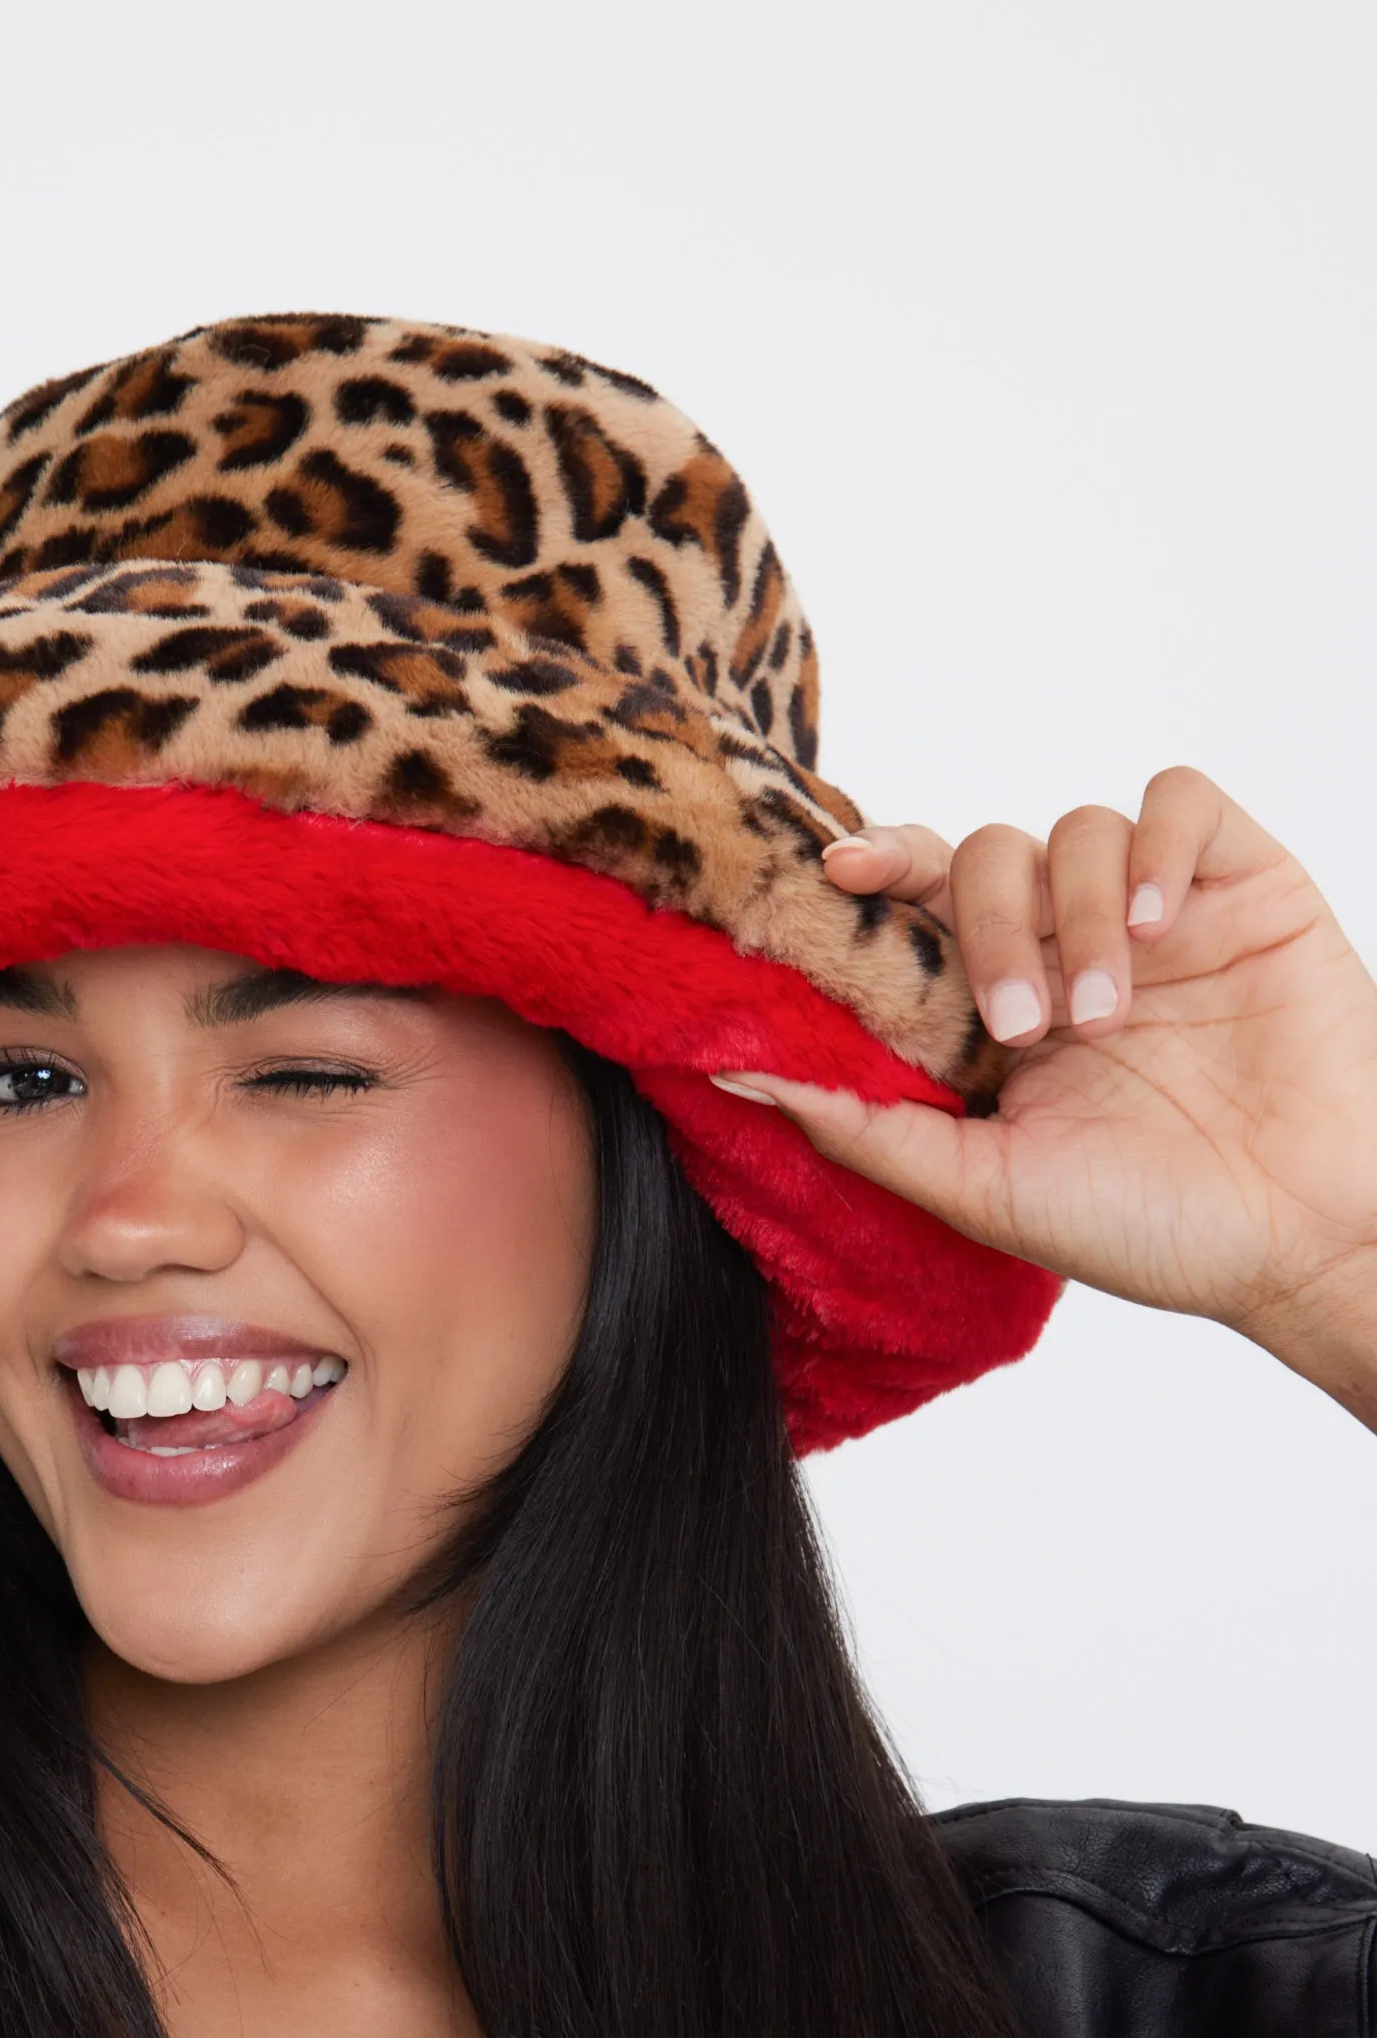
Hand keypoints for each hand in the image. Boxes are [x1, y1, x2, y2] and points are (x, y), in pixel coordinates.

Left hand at [713, 769, 1376, 1422]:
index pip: (916, 907)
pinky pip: (1177, 800)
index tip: (836, 878)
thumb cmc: (1157, 1228)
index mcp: (996, 1012)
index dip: (870, 874)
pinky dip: (1153, 846)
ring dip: (1075, 917)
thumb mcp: (987, 1190)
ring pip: (1072, 828)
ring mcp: (1155, 913)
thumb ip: (863, 1129)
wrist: (1308, 1237)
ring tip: (1107, 1017)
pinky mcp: (1241, 883)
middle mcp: (1067, 949)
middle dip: (985, 927)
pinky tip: (1158, 926)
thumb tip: (728, 1075)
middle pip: (984, 855)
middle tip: (1020, 1025)